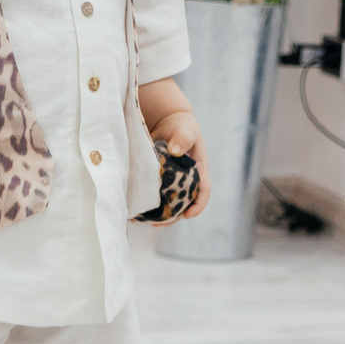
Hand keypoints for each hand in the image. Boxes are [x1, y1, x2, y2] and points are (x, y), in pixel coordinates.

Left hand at [142, 107, 210, 223]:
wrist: (168, 120)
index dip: (198, 205)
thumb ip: (182, 138)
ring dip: (163, 213)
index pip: (203, 190)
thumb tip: (176, 150)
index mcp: (200, 170)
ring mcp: (174, 180)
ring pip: (171, 201)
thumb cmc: (182, 125)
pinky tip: (141, 209)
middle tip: (161, 224)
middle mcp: (188, 179)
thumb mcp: (186, 129)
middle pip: (185, 202)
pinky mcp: (161, 178)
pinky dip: (152, 202)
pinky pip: (158, 193)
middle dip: (175, 216)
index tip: (188, 215)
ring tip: (150, 222)